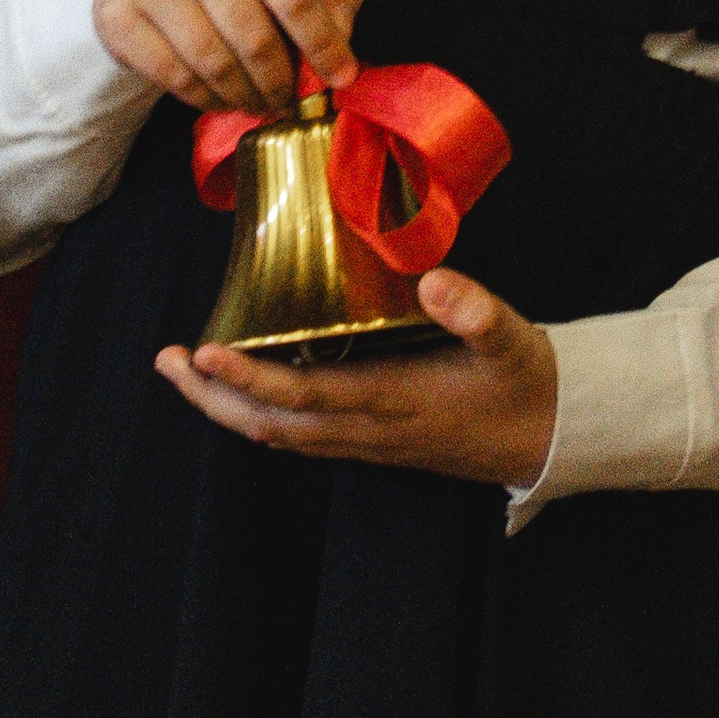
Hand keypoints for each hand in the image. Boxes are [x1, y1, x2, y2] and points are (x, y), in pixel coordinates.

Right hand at [93, 0, 365, 114]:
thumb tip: (342, 40)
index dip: (322, 44)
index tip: (341, 78)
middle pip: (253, 36)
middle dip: (280, 81)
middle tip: (289, 101)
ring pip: (213, 62)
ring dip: (245, 96)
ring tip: (258, 102)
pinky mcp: (120, 14)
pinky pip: (176, 78)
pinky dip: (208, 100)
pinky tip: (222, 98)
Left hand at [155, 269, 558, 491]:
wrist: (551, 436)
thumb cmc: (527, 382)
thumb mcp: (512, 339)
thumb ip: (475, 311)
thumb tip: (436, 278)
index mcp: (393, 401)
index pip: (305, 397)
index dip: (250, 379)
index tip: (204, 354)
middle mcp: (369, 428)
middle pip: (272, 427)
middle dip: (214, 400)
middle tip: (167, 362)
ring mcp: (369, 440)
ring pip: (281, 435)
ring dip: (229, 407)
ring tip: (186, 371)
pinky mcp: (374, 439)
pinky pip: (302, 434)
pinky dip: (262, 413)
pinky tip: (244, 389)